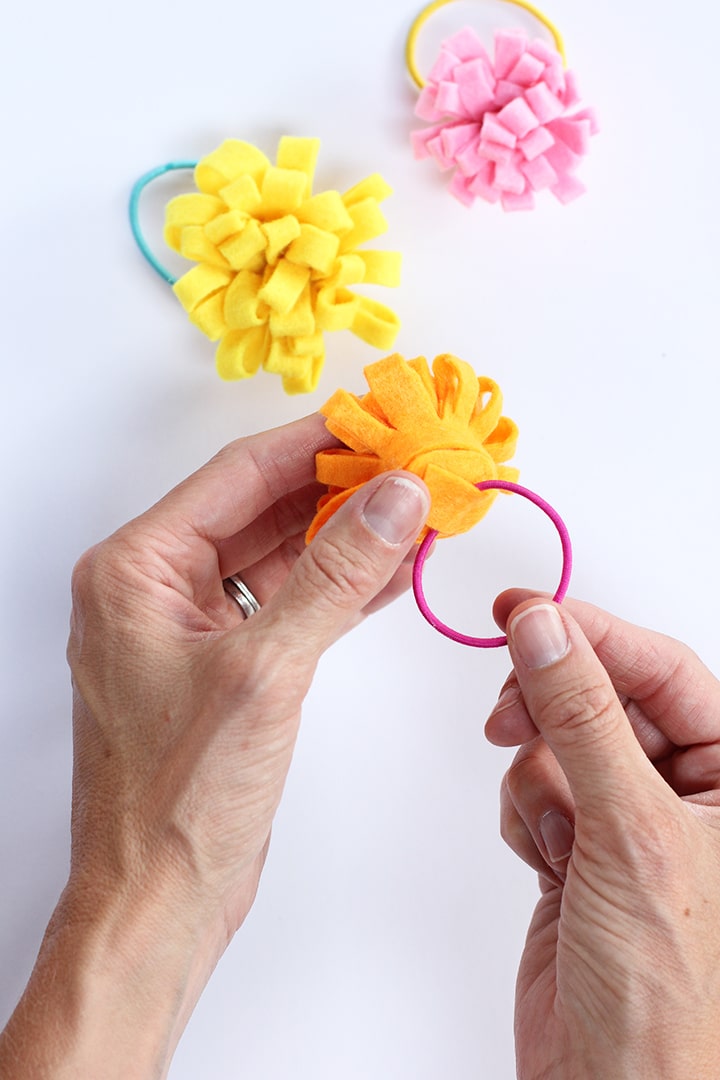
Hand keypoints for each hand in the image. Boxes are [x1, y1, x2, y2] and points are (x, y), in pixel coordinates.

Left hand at [0, 414, 429, 1078]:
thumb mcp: (265, 672)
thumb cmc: (177, 801)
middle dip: (340, 486)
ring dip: (349, 534)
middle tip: (413, 461)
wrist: (161, 900)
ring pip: (281, 554)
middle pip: (261, 507)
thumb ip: (335, 576)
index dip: (315, 442)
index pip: (238, 475)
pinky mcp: (225, 664)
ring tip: (420, 508)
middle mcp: (155, 588)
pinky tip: (395, 567)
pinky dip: (341, 585)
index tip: (379, 420)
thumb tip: (395, 498)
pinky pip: (289, 602)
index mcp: (135, 569)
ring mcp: (190, 626)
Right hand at [486, 592, 719, 1079]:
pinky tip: (546, 862)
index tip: (524, 608)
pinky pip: (536, 786)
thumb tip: (545, 629)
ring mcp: (631, 820)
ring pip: (559, 741)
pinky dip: (526, 814)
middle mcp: (691, 794)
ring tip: (557, 835)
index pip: (662, 668)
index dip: (591, 631)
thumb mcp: (631, 832)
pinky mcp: (581, 848)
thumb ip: (583, 718)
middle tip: (510, 710)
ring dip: (540, 778)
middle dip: (554, 708)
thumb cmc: (671, 998)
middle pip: (604, 697)